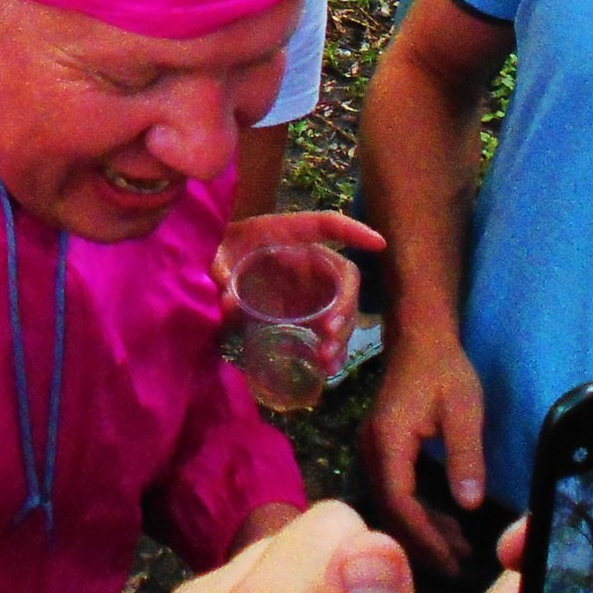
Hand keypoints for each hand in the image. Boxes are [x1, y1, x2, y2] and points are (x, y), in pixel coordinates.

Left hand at [215, 212, 382, 352]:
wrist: (214, 264)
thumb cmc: (220, 247)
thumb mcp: (216, 251)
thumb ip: (220, 270)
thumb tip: (229, 302)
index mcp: (287, 233)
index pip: (327, 224)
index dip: (354, 231)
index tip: (379, 243)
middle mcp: (308, 259)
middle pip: (343, 279)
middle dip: (345, 307)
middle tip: (329, 333)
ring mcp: (310, 287)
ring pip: (341, 308)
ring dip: (341, 335)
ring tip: (327, 361)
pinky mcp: (305, 311)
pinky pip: (328, 328)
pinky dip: (332, 347)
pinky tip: (327, 369)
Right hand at [359, 329, 487, 571]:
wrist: (419, 337)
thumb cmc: (443, 369)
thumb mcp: (463, 409)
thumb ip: (466, 456)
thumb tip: (470, 506)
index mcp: (388, 440)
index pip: (398, 500)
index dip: (422, 534)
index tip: (449, 560)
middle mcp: (371, 450)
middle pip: (390, 510)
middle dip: (422, 542)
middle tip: (457, 569)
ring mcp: (373, 451)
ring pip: (392, 505)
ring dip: (422, 531)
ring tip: (459, 552)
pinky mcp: (381, 452)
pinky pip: (395, 493)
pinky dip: (419, 514)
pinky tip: (447, 526)